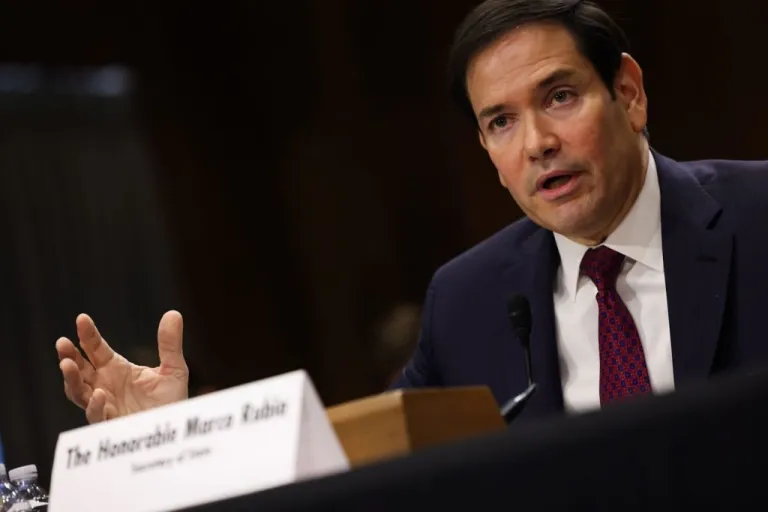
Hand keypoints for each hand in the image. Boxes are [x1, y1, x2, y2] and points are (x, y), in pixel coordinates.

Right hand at [56, 311, 188, 423]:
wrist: (176, 431)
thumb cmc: (170, 402)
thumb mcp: (173, 369)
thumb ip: (170, 344)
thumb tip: (173, 313)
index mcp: (116, 370)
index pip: (96, 349)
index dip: (87, 335)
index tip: (81, 319)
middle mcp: (105, 386)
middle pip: (79, 370)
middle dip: (68, 356)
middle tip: (62, 343)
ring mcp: (105, 406)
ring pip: (79, 392)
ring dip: (71, 379)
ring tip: (67, 364)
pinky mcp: (110, 425)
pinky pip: (97, 416)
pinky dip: (96, 406)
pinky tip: (100, 394)